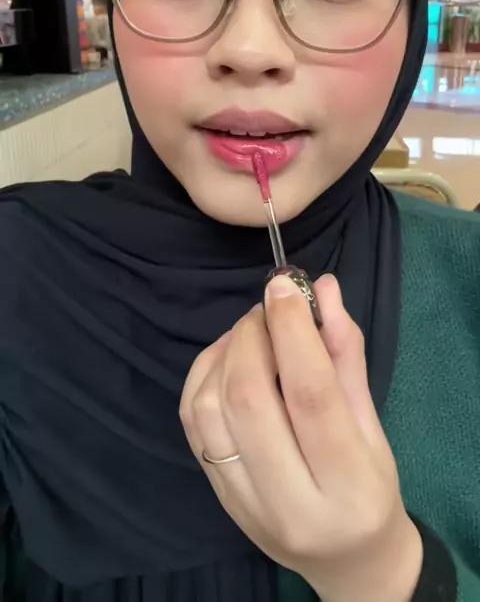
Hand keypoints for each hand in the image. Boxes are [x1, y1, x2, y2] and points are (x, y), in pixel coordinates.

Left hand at [180, 273, 422, 601]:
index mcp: (349, 485)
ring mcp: (244, 505)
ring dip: (224, 353)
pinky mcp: (216, 496)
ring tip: (251, 333)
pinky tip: (227, 358)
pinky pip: (191, 423)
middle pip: (249, 400)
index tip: (284, 285)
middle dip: (252, 337)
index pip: (310, 395)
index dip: (292, 331)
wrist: (346, 560)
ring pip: (210, 409)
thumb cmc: (370, 486)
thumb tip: (323, 288)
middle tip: (268, 308)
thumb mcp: (372, 422)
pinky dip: (202, 376)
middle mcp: (291, 503)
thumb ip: (345, 355)